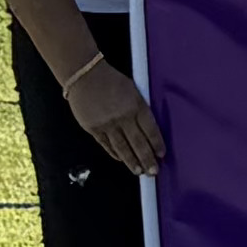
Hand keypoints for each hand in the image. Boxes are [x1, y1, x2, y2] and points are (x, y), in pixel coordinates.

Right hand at [61, 55, 164, 171]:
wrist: (85, 75)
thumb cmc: (112, 80)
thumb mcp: (134, 91)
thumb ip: (140, 109)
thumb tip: (147, 130)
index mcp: (136, 106)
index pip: (151, 130)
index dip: (157, 144)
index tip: (161, 154)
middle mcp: (123, 117)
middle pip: (138, 143)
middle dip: (147, 159)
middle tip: (153, 171)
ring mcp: (107, 124)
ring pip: (122, 148)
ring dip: (131, 161)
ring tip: (139, 171)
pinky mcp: (93, 128)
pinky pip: (106, 145)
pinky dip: (115, 154)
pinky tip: (121, 160)